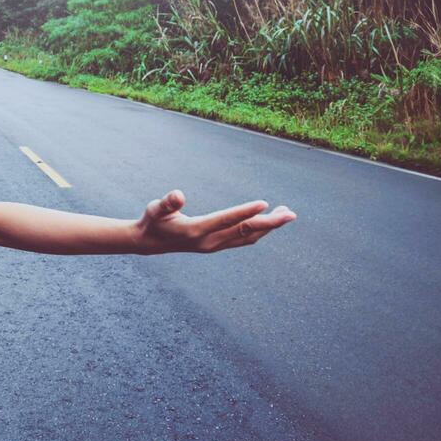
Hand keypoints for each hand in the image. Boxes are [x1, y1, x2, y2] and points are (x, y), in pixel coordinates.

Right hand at [132, 189, 294, 253]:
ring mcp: (215, 246)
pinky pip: (243, 239)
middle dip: (269, 223)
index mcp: (196, 231)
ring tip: (286, 213)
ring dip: (268, 227)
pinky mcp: (217, 245)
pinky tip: (268, 221)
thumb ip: (167, 203)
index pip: (226, 220)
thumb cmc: (153, 221)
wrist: (149, 243)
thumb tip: (178, 195)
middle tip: (291, 213)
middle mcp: (209, 242)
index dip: (245, 211)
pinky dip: (259, 231)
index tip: (265, 203)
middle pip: (244, 231)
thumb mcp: (154, 209)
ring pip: (248, 237)